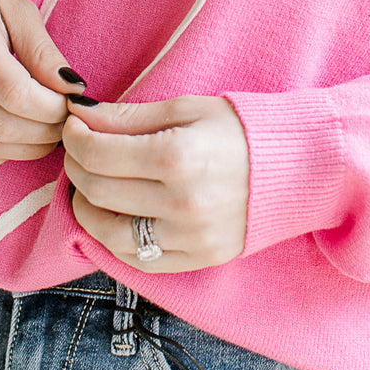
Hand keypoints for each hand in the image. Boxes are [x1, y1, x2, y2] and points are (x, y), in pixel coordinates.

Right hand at [0, 0, 77, 164]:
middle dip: (44, 132)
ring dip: (25, 148)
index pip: (14, 93)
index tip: (71, 102)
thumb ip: (43, 52)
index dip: (50, 107)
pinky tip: (18, 141)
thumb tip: (73, 89)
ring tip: (49, 134)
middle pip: (0, 124)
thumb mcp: (19, 11)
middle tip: (66, 122)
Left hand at [63, 96, 249, 271]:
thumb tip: (81, 114)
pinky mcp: (198, 259)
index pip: (100, 154)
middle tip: (78, 150)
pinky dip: (114, 239)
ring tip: (89, 185)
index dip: (76, 138)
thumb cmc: (240, 129)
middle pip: (99, 192)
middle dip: (77, 167)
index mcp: (177, 157)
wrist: (297, 166)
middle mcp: (181, 204)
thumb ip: (129, 116)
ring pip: (109, 233)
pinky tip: (113, 215)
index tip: (72, 126)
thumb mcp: (186, 109)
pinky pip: (137, 260)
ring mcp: (189, 238)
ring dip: (87, 208)